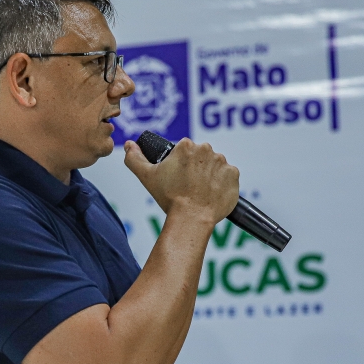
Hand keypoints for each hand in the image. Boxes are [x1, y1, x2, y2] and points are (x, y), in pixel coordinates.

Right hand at [123, 138, 238, 223]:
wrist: (192, 218)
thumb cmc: (170, 198)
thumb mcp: (147, 177)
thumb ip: (135, 158)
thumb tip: (129, 144)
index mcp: (187, 146)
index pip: (185, 151)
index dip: (181, 164)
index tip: (179, 177)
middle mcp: (207, 150)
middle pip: (201, 157)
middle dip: (196, 169)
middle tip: (189, 186)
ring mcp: (222, 162)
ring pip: (214, 166)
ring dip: (209, 176)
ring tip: (200, 192)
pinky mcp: (234, 176)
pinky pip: (228, 177)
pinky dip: (223, 185)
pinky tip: (212, 194)